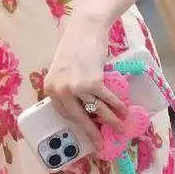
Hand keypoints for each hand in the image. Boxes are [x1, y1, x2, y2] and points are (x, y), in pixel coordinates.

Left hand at [43, 12, 127, 152]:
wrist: (85, 29)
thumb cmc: (75, 47)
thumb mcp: (63, 70)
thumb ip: (67, 88)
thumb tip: (80, 106)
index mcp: (50, 88)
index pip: (64, 113)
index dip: (79, 124)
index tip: (88, 132)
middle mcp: (61, 91)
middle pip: (78, 117)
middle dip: (92, 133)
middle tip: (101, 144)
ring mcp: (76, 88)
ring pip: (96, 110)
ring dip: (110, 121)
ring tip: (119, 127)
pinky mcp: (93, 82)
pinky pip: (107, 99)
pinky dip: (117, 106)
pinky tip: (124, 111)